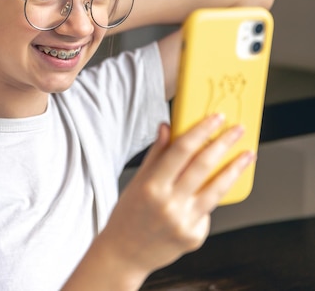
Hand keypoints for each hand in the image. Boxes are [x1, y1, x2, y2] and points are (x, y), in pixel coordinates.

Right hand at [98, 115, 253, 282]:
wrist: (125, 253)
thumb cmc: (129, 213)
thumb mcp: (138, 180)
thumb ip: (156, 153)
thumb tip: (168, 126)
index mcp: (152, 186)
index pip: (182, 150)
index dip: (201, 131)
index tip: (216, 118)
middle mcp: (169, 204)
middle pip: (203, 166)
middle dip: (224, 144)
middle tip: (238, 131)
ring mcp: (183, 223)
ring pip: (216, 189)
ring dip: (235, 169)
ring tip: (247, 155)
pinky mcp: (194, 237)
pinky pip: (208, 211)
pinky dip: (211, 199)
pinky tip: (212, 192)